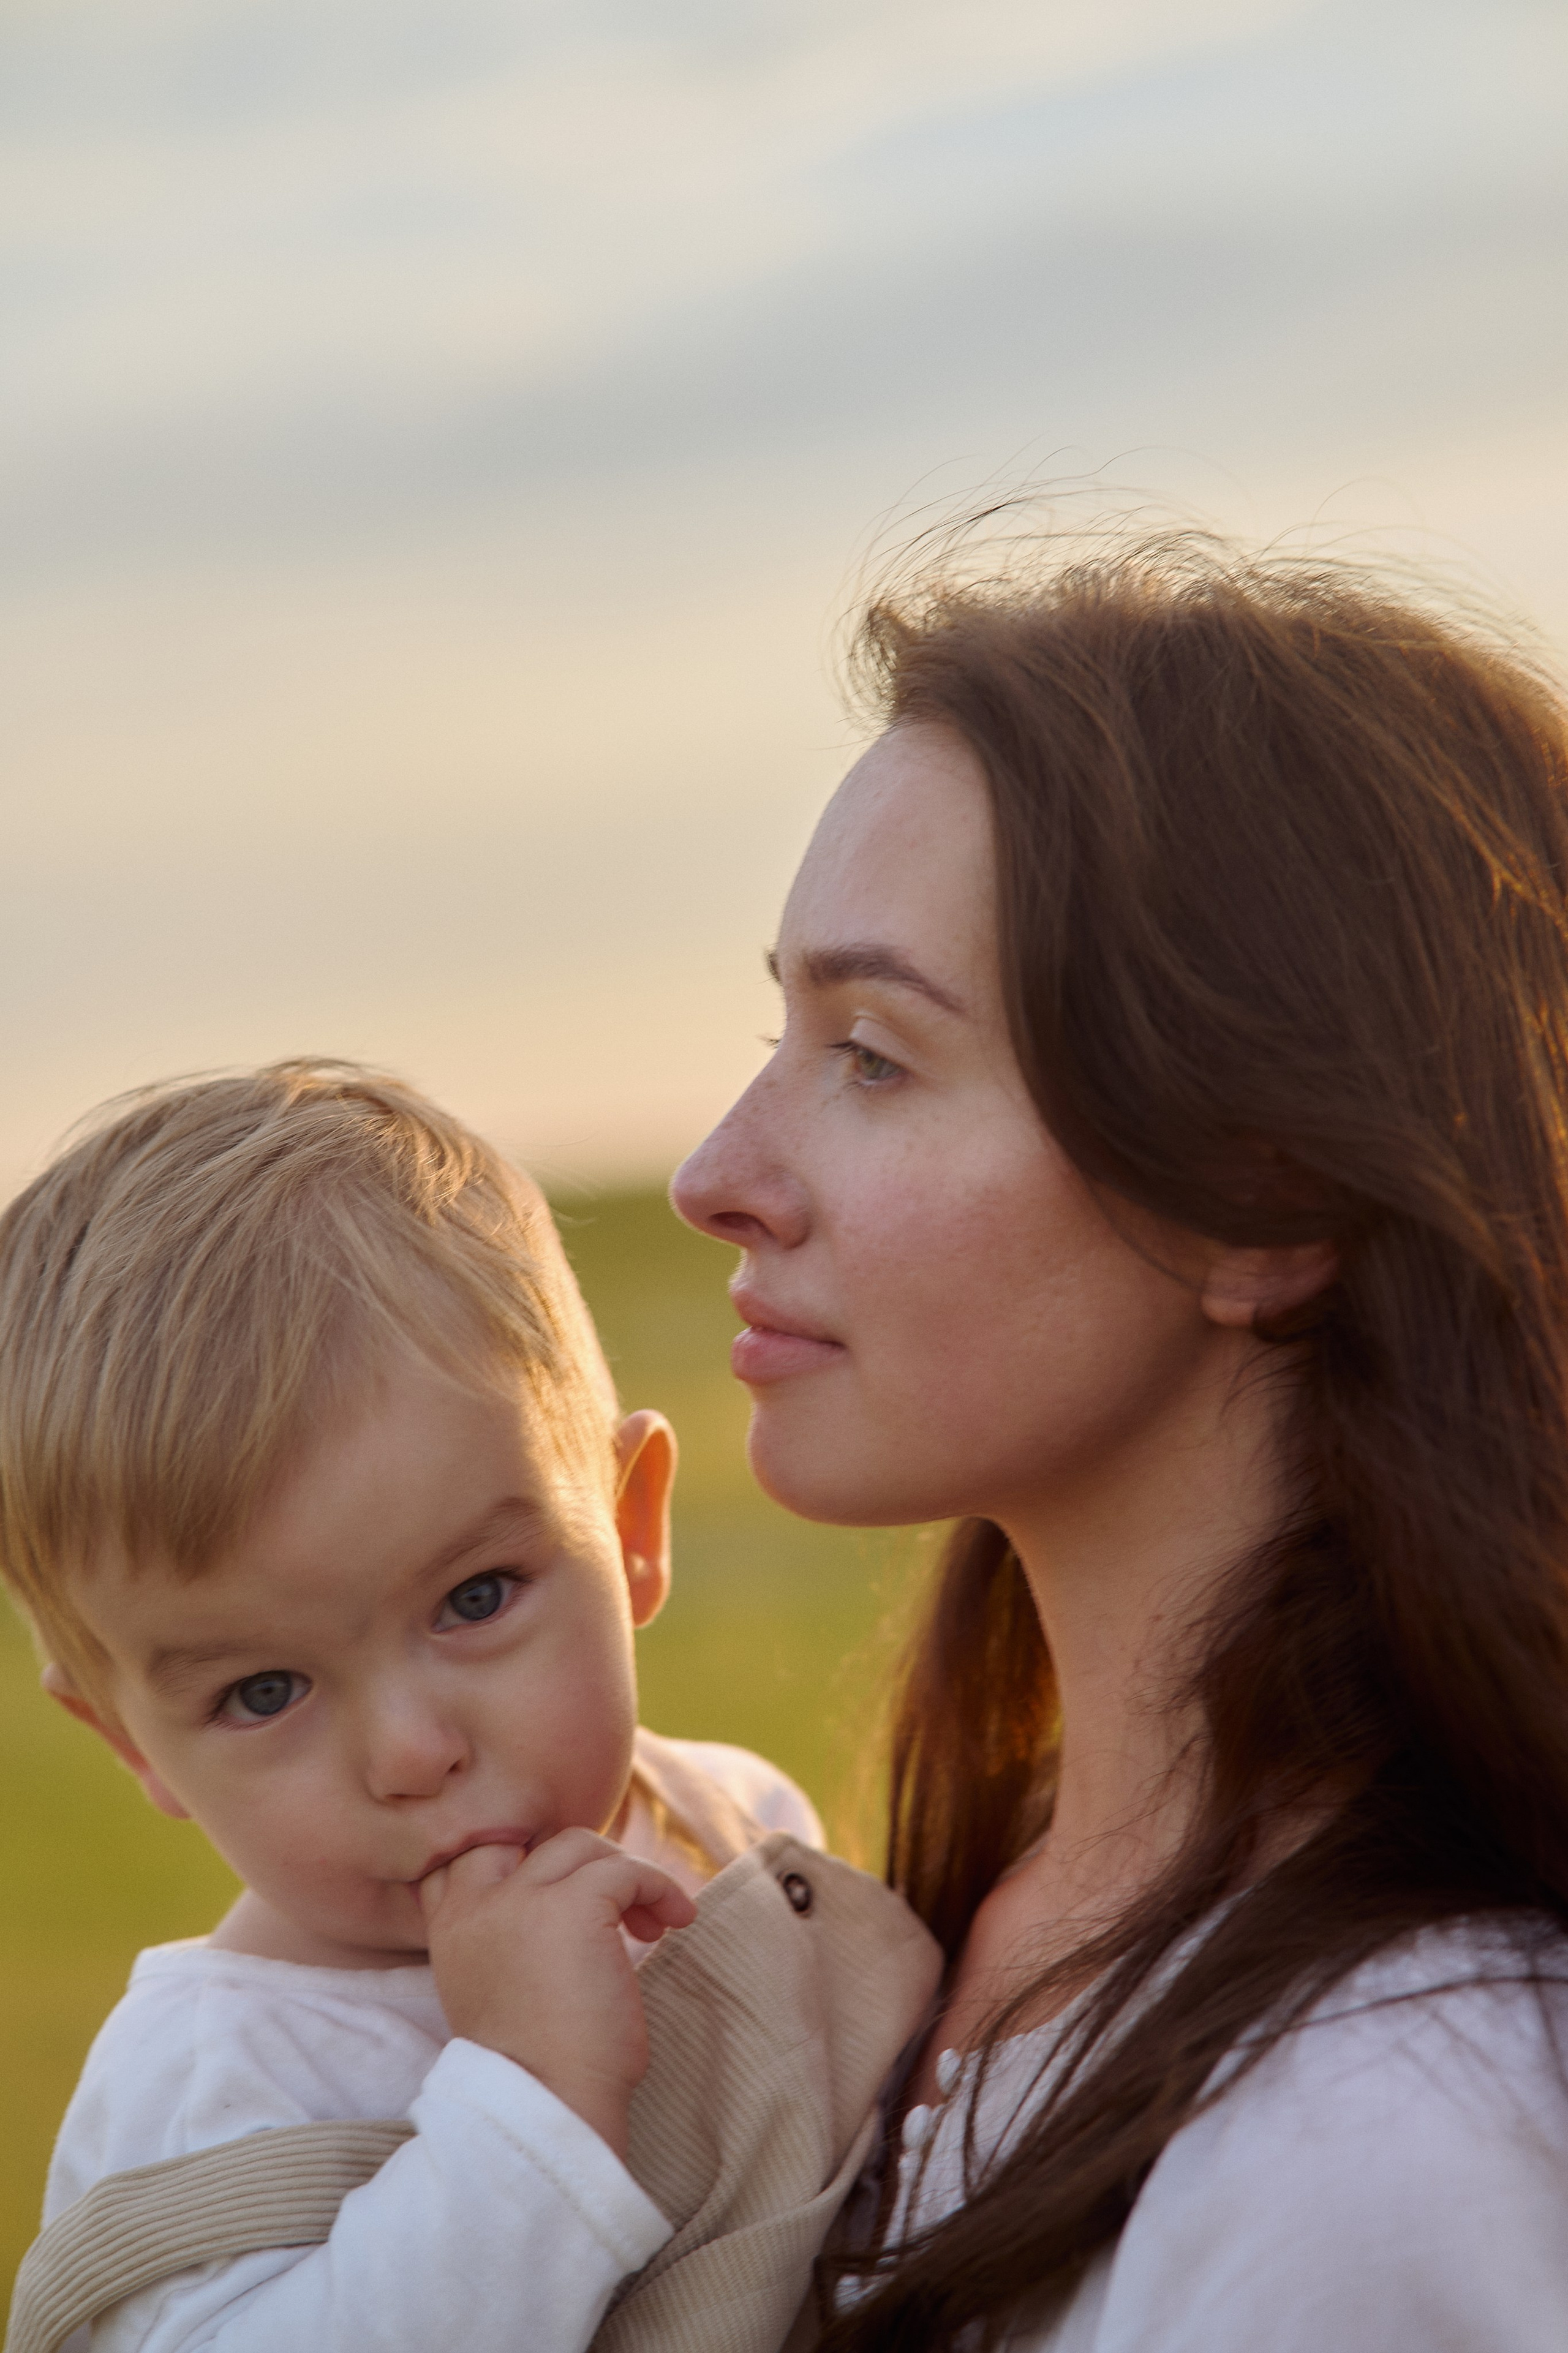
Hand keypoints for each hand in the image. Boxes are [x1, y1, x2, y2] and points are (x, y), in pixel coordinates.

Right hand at [417, 1829, 696, 2157]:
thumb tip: (556, 1899)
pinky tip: (675, 1922)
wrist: (552, 2107)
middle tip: (611, 1904)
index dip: (519, 1860)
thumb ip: (504, 1938)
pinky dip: (657, 1887)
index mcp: (450, 1928)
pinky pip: (626, 1870)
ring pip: (581, 1847)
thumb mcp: (493, 1990)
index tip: (561, 1893)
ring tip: (648, 1926)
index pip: (469, 1854)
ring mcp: (522, 1900)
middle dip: (573, 1864)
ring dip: (622, 1877)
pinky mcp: (576, 1906)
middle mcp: (477, 1904)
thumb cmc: (537, 2067)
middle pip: (529, 1839)